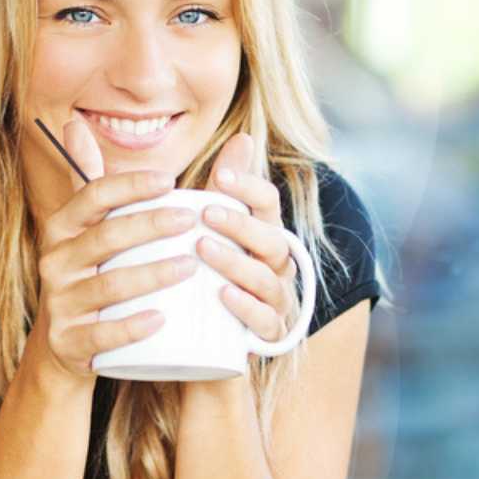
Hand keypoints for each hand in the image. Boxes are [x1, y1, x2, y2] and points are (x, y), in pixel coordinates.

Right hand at [27, 117, 199, 384]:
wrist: (65, 345)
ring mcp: (61, 304)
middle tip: (194, 218)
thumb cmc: (90, 272)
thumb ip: (88, 179)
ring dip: (151, 274)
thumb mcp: (84, 227)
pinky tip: (163, 317)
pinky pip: (101, 335)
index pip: (93, 197)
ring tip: (191, 265)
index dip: (129, 186)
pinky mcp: (69, 342)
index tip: (170, 179)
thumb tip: (75, 122)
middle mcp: (55, 262)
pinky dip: (132, 326)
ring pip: (109, 285)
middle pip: (105, 238)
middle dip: (150, 225)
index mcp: (62, 229)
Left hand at [196, 132, 300, 345]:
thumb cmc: (207, 274)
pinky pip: (265, 321)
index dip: (249, 186)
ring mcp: (274, 300)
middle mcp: (276, 265)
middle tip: (206, 212)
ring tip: (202, 249)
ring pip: (267, 279)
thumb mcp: (208, 229)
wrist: (203, 341)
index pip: (268, 203)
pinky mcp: (266, 334)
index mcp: (263, 234)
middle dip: (240, 224)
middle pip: (272, 239)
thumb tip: (242, 137)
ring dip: (236, 262)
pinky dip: (246, 307)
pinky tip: (222, 295)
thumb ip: (222, 188)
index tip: (221, 174)